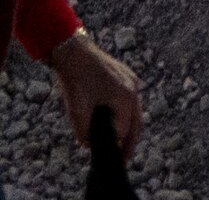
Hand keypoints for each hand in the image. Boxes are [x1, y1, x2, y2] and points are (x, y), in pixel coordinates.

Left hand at [49, 33, 143, 159]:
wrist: (72, 51)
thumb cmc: (76, 80)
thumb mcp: (77, 111)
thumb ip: (84, 133)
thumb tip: (88, 144)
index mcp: (125, 98)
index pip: (124, 130)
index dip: (116, 145)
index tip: (111, 157)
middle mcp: (132, 89)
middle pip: (136, 122)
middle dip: (130, 141)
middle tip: (124, 158)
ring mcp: (130, 79)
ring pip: (134, 110)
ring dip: (128, 126)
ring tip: (122, 141)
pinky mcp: (124, 74)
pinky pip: (128, 98)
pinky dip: (124, 111)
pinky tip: (116, 118)